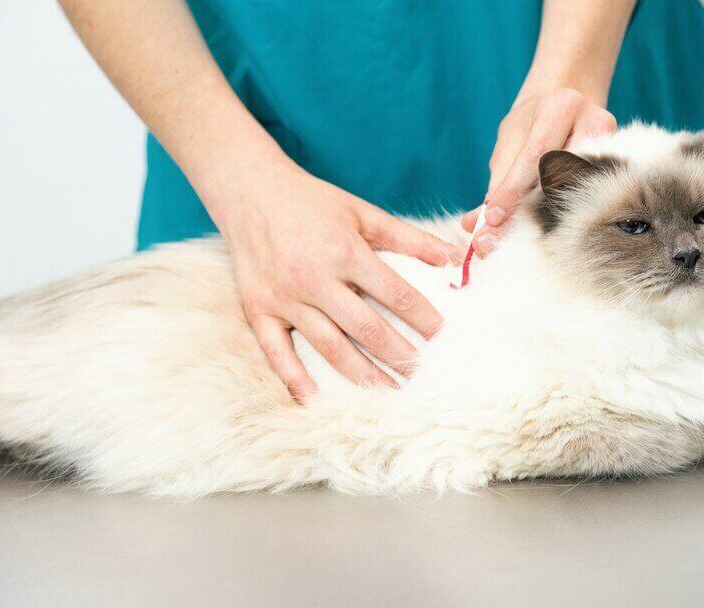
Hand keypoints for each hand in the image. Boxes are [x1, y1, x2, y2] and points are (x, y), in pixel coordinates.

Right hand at [213, 160, 463, 401]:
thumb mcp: (363, 212)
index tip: (443, 337)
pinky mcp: (258, 311)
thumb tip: (454, 257)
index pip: (395, 294)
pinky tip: (319, 402)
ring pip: (330, 348)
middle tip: (423, 375)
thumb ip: (410, 238)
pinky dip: (297, 381)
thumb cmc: (313, 203)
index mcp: (344, 252)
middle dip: (399, 355)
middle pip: (366, 328)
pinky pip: (278, 354)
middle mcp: (314, 279)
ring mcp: (284, 299)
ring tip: (390, 394)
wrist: (249, 191)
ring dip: (363, 376)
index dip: (423, 318)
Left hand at [462, 87, 616, 254]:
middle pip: (561, 175)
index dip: (513, 189)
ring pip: (579, 189)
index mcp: (560, 106)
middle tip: (503, 237)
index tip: (492, 218)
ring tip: (525, 238)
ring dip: (550, 217)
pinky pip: (592, 195)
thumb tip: (476, 223)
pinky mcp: (623, 162)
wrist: (569, 102)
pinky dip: (568, 215)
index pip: (535, 154)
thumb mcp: (511, 142)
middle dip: (529, 210)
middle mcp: (592, 120)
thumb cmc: (534, 125)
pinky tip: (553, 232)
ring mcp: (613, 142)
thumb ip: (497, 181)